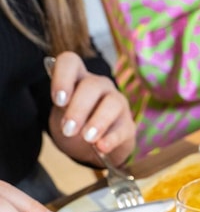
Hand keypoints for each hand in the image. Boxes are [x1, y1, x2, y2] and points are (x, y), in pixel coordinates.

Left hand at [48, 52, 136, 166]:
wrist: (94, 148)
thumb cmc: (76, 125)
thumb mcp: (61, 116)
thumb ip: (63, 111)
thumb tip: (71, 118)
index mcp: (79, 78)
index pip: (70, 62)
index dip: (63, 78)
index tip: (58, 101)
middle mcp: (100, 86)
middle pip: (92, 85)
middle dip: (79, 108)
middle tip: (68, 129)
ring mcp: (118, 104)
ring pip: (112, 103)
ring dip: (98, 121)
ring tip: (87, 139)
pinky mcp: (129, 126)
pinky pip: (123, 129)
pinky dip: (111, 139)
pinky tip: (101, 147)